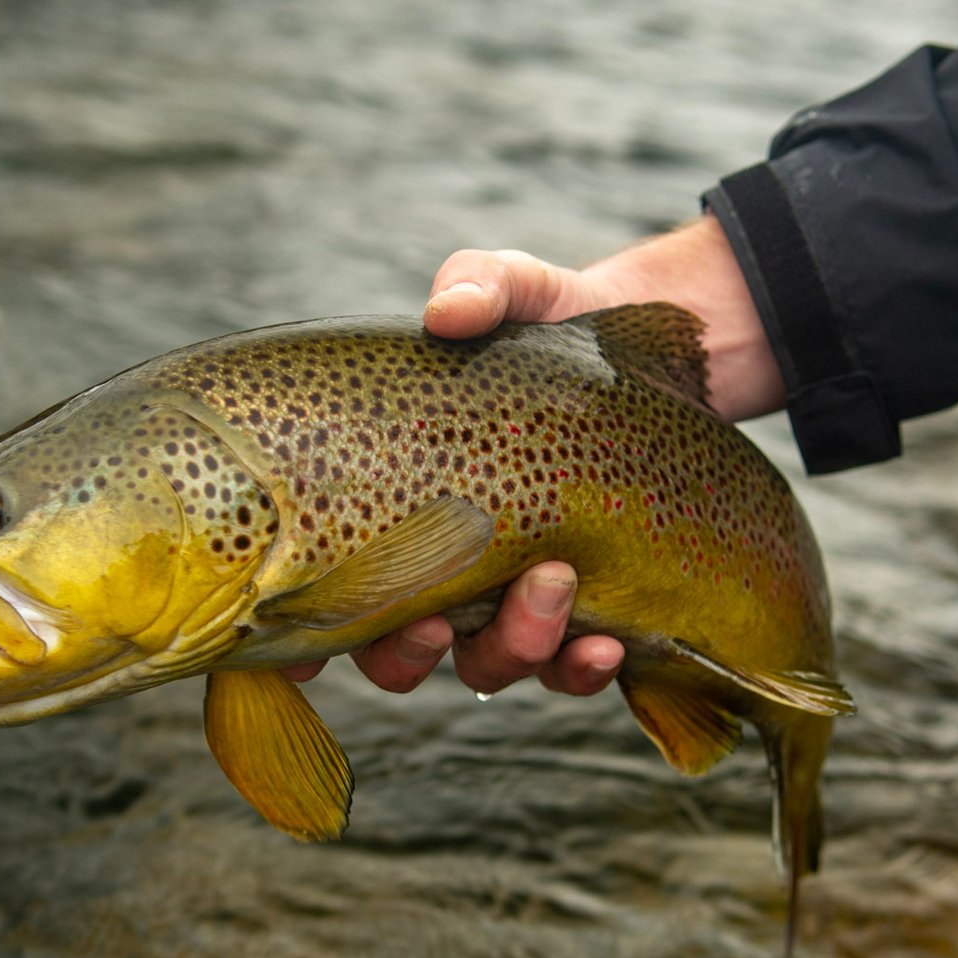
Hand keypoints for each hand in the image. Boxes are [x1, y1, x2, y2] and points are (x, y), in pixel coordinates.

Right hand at [296, 218, 781, 698]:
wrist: (660, 360)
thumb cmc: (553, 328)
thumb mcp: (515, 291)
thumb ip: (479, 286)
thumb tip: (448, 311)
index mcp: (392, 507)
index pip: (325, 589)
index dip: (299, 636)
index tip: (296, 654)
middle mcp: (441, 572)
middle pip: (396, 653)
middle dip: (408, 650)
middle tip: (436, 618)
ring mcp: (511, 603)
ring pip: (486, 664)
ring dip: (512, 644)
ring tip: (553, 582)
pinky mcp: (587, 615)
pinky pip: (572, 671)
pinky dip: (582, 667)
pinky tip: (605, 642)